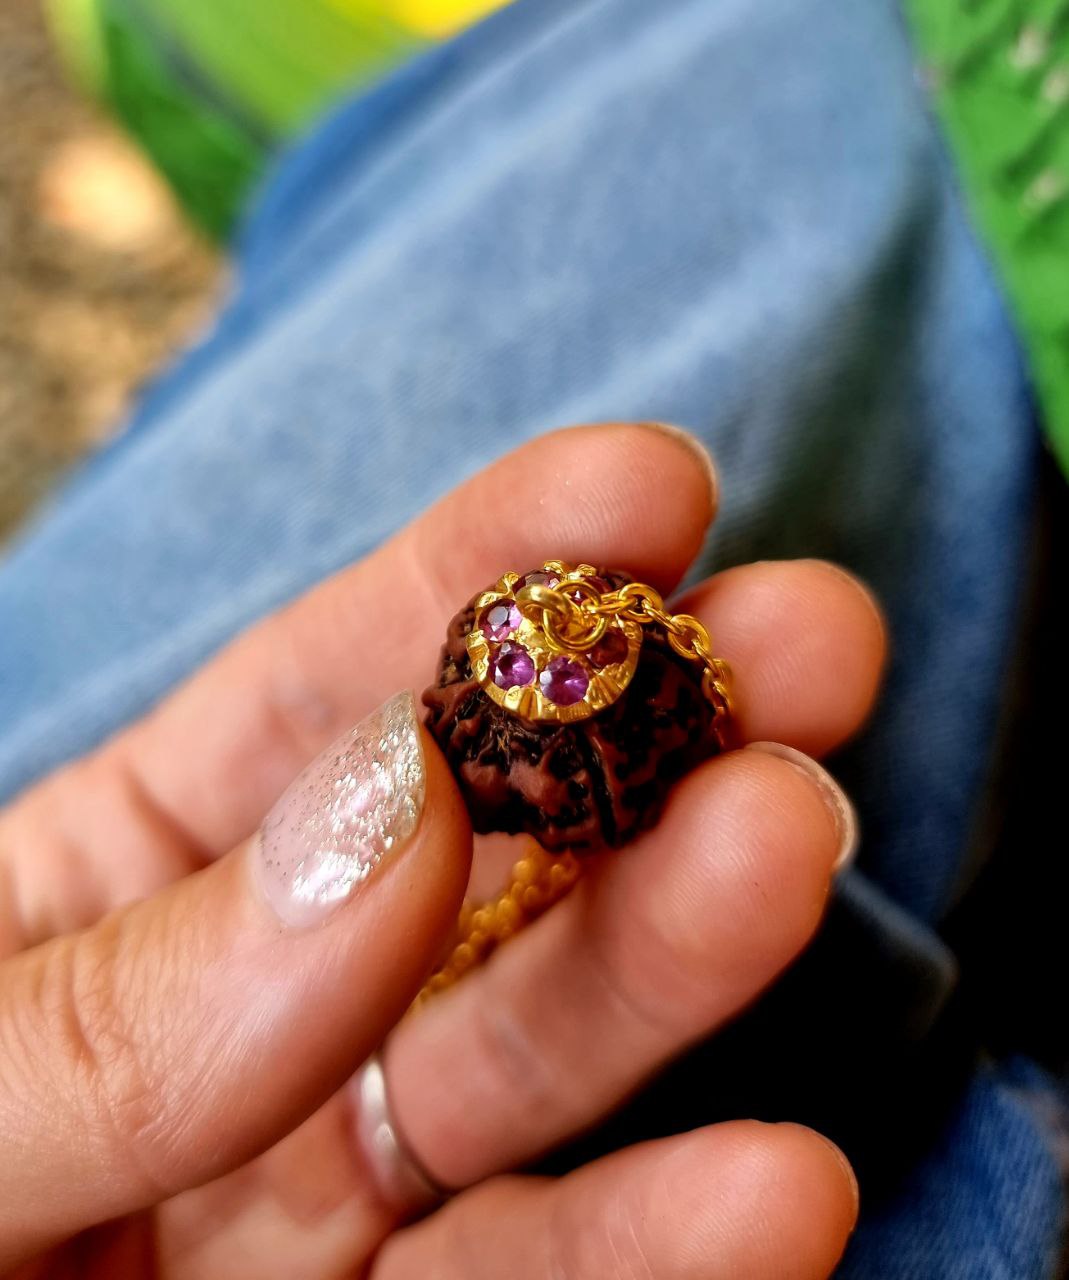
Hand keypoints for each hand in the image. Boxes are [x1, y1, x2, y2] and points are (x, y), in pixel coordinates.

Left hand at [0, 424, 883, 1277]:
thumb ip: (117, 995)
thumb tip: (391, 815)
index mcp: (112, 887)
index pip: (325, 696)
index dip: (486, 572)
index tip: (648, 487)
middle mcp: (256, 1014)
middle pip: (480, 853)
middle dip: (646, 729)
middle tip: (805, 632)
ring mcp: (326, 1184)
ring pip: (530, 1055)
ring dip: (680, 948)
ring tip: (796, 838)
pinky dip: (660, 1250)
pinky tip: (780, 1185)